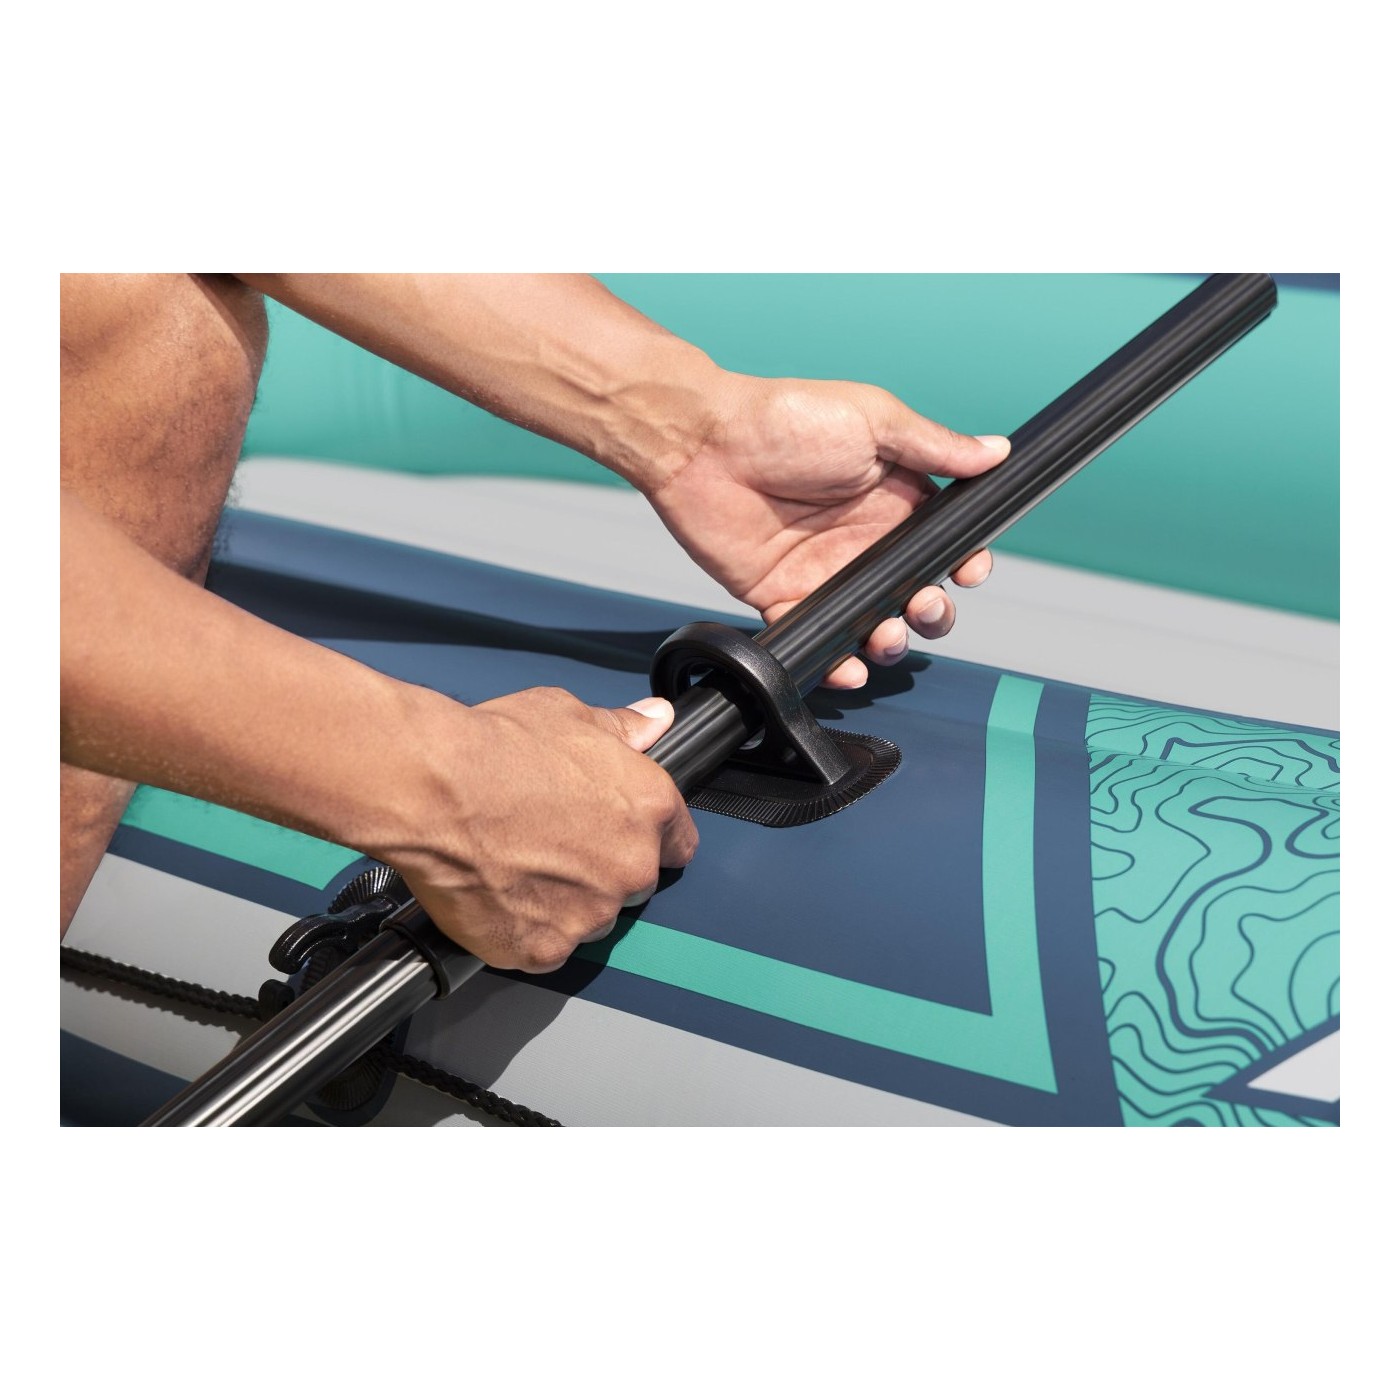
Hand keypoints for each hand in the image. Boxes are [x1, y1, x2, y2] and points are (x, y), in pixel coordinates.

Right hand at [383, 688, 697, 972]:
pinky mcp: (542, 948)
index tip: (623, 834)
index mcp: (648, 808)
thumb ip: (621, 728)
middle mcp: (629, 867)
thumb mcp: (568, 713)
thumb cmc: (494, 751)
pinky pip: (544, 949)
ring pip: (589, 919)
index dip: (649, 837)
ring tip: (518, 866)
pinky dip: (525, 931)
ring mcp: (588, 914)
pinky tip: (499, 895)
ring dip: (565, 903)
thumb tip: (653, 721)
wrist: (432, 792)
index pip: (678, 841)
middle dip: (602, 869)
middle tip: (553, 843)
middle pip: (632, 883)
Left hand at [645, 375, 1010, 686]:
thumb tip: (997, 452)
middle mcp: (864, 539)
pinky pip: (817, 640)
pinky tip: (849, 666)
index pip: (944, 541)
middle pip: (916, 592)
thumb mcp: (874, 421)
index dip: (963, 561)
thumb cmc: (788, 419)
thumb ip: (935, 445)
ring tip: (886, 635)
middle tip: (925, 605)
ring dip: (891, 641)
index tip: (969, 569)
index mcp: (893, 497)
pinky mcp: (782, 596)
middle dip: (933, 611)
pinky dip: (837, 663)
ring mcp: (824, 572)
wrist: (705, 444)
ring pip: (873, 624)